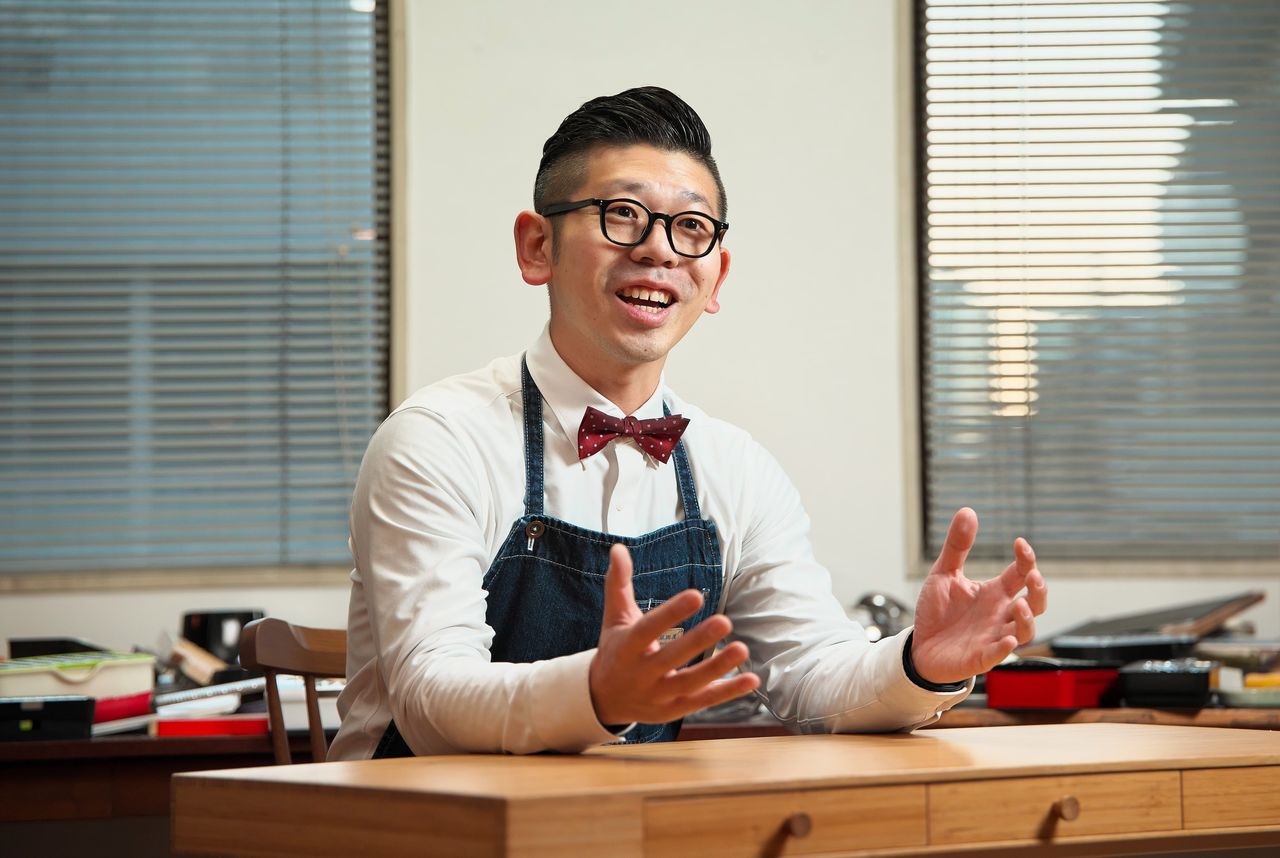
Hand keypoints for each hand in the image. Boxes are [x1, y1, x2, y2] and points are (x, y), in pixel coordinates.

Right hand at [588, 543, 759, 725]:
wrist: (604, 699)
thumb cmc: (616, 649)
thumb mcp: (615, 617)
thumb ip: (619, 583)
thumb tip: (618, 548)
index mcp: (626, 647)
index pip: (648, 629)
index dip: (671, 614)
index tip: (696, 594)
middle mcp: (641, 674)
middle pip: (671, 658)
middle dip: (698, 641)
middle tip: (725, 621)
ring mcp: (658, 695)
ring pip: (690, 683)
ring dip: (717, 668)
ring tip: (742, 648)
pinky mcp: (674, 710)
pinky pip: (703, 701)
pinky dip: (727, 691)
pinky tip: (751, 679)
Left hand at [910, 508, 1047, 684]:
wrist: (920, 647)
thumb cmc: (937, 612)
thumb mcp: (943, 574)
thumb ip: (957, 546)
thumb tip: (968, 511)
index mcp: (995, 593)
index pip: (1021, 574)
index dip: (1026, 559)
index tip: (1020, 543)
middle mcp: (1000, 614)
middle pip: (1035, 604)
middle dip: (1039, 591)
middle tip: (1033, 576)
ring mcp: (994, 636)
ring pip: (1025, 631)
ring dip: (1027, 619)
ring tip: (1018, 605)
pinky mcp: (982, 657)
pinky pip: (999, 654)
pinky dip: (1005, 647)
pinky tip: (1007, 639)